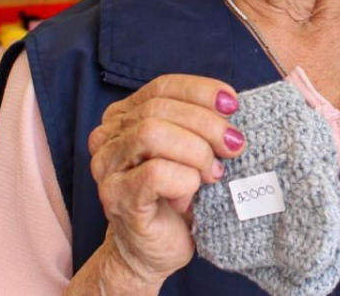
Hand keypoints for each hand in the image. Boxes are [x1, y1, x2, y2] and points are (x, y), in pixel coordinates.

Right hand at [86, 75, 245, 292]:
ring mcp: (107, 168)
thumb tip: (230, 104)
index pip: (162, 87)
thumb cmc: (176, 197)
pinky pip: (155, 174)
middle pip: (159, 109)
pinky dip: (184, 180)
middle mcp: (107, 138)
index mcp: (124, 117)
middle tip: (232, 148)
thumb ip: (198, 123)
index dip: (201, 91)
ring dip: (195, 152)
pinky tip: (192, 194)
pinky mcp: (116, 197)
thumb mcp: (189, 149)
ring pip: (152, 134)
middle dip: (206, 125)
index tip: (233, 106)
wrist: (153, 251)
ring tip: (213, 174)